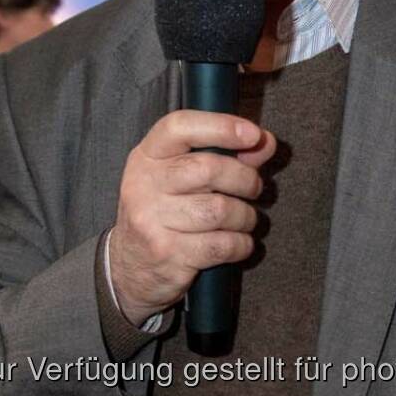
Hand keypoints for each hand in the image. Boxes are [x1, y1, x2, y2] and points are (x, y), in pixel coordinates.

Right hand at [110, 110, 275, 324]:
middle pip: (208, 169)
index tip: (252, 134)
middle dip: (245, 179)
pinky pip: (222, 244)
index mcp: (146, 158)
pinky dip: (241, 244)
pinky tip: (238, 243)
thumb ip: (224, 156)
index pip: (179, 127)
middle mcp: (143, 185)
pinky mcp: (168, 254)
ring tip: (244, 220)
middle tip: (253, 189)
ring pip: (220, 210)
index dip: (220, 126)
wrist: (130, 269)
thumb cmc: (165, 215)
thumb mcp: (181, 179)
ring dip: (245, 216)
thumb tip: (265, 142)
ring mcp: (152, 221)